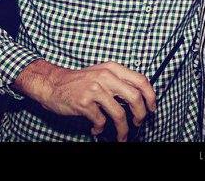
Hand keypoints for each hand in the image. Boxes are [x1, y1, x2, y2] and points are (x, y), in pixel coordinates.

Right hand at [16, 60, 156, 141]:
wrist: (52, 84)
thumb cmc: (79, 81)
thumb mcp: (102, 73)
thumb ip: (119, 81)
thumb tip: (140, 99)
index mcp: (113, 69)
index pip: (141, 80)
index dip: (151, 96)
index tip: (152, 108)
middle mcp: (106, 77)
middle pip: (135, 98)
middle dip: (140, 115)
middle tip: (138, 123)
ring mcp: (95, 90)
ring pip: (119, 114)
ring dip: (123, 130)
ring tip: (121, 136)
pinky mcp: (84, 103)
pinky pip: (100, 121)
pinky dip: (100, 128)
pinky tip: (97, 128)